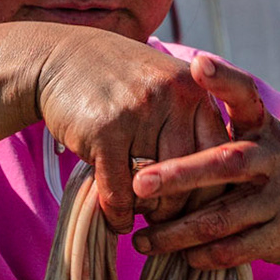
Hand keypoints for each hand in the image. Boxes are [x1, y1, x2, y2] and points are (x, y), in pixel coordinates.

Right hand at [32, 29, 228, 232]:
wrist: (60, 58)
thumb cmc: (119, 83)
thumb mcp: (166, 88)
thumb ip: (193, 124)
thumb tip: (219, 186)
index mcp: (196, 90)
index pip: (218, 155)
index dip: (210, 190)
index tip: (197, 210)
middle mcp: (174, 97)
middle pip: (189, 174)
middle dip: (178, 207)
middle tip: (166, 221)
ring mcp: (140, 111)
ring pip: (156, 185)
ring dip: (147, 211)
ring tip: (141, 218)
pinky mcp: (106, 130)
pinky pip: (120, 189)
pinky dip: (118, 213)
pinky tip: (117, 221)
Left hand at [130, 55, 279, 269]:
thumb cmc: (274, 171)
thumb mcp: (260, 140)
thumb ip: (218, 130)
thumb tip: (146, 117)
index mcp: (264, 128)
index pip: (246, 95)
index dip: (224, 80)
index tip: (198, 64)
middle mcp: (275, 158)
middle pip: (224, 163)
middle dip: (179, 175)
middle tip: (138, 183)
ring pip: (221, 217)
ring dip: (177, 232)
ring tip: (141, 240)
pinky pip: (235, 248)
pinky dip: (204, 255)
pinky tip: (182, 256)